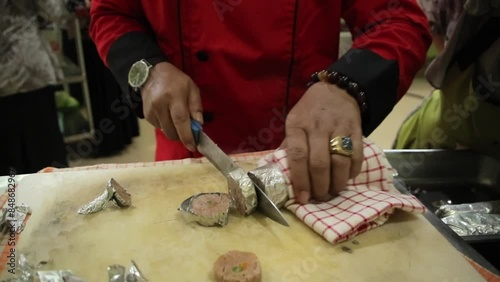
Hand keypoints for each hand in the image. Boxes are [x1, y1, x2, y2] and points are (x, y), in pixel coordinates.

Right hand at [141, 62, 202, 151]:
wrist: (152, 74)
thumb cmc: (176, 81)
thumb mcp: (192, 89)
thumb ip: (196, 107)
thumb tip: (199, 125)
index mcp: (174, 97)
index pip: (180, 121)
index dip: (187, 136)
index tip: (193, 146)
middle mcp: (160, 105)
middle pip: (172, 131)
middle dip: (182, 136)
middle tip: (189, 131)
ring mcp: (151, 111)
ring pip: (165, 132)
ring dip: (174, 130)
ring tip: (176, 117)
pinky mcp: (146, 115)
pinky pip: (159, 128)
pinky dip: (166, 126)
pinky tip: (167, 114)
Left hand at [283, 82, 363, 203]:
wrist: (337, 90)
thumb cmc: (310, 111)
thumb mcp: (294, 122)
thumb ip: (289, 147)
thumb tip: (283, 175)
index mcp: (298, 125)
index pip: (297, 155)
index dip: (300, 180)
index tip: (303, 198)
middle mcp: (318, 127)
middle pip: (319, 163)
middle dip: (320, 186)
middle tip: (320, 197)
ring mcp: (339, 128)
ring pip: (340, 162)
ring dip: (337, 182)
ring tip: (333, 191)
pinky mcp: (356, 130)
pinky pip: (357, 156)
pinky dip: (352, 172)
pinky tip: (346, 177)